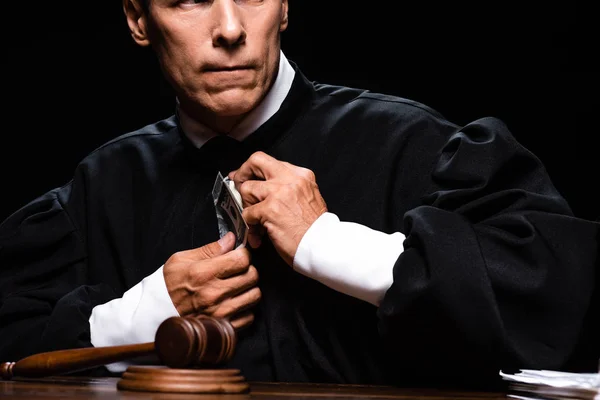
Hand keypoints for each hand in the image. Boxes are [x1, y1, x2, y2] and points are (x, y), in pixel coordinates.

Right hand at [163, 232, 260, 329]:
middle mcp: (214, 293)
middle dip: (248, 270)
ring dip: (249, 289)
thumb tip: (231, 239)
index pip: (242, 259)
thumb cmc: (168, 284)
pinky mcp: (223, 327)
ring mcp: (220, 312)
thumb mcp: (182, 260)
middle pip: (252, 276)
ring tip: (237, 287)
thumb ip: (210, 249)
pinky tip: (234, 303)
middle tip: (239, 271)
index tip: (239, 256)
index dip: (243, 254)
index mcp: (204, 273)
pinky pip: (249, 316)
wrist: (155, 313)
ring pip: (254, 296)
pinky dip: (245, 309)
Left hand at [228, 151, 327, 265]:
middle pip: (256, 161)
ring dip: (246, 206)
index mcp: (301, 175)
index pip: (270, 162)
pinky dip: (250, 225)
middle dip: (242, 173)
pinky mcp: (270, 209)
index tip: (246, 177)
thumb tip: (264, 187)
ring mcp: (279, 192)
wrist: (323, 245)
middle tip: (238, 185)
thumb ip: (288, 188)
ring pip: (247, 188)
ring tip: (254, 220)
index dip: (254, 170)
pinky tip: (258, 233)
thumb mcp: (308, 197)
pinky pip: (248, 213)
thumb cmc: (316, 229)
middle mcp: (290, 179)